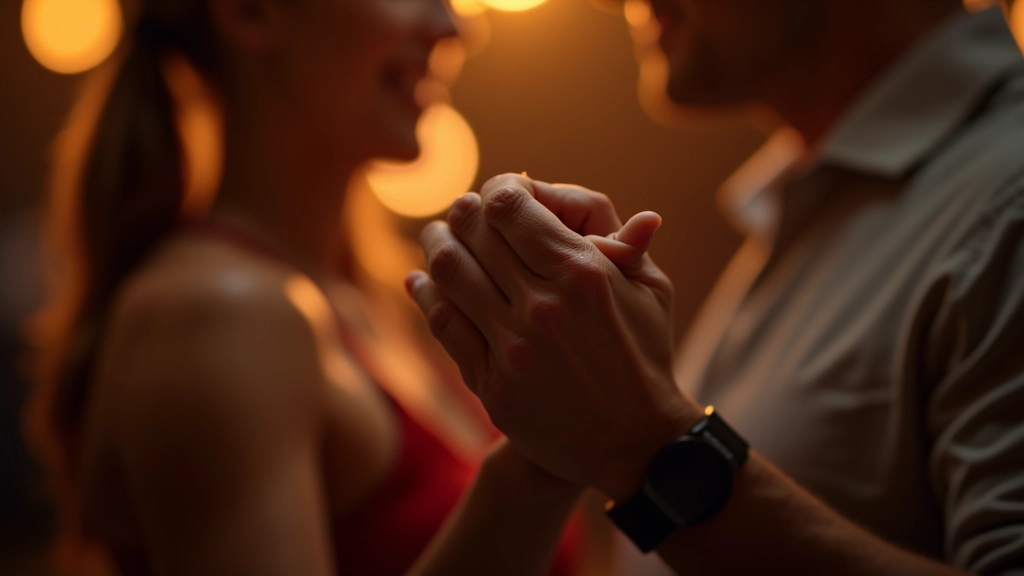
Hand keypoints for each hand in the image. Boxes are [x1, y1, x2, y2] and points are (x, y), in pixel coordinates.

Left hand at [407, 173, 701, 500]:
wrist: (633, 443)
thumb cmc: (645, 357)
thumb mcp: (652, 292)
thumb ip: (626, 244)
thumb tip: (630, 210)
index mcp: (583, 272)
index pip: (511, 205)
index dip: (498, 188)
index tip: (499, 193)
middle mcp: (543, 306)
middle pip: (474, 232)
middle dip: (463, 211)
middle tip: (462, 209)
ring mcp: (513, 347)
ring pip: (449, 272)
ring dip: (436, 244)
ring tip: (437, 236)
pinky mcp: (493, 383)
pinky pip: (443, 324)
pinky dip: (425, 294)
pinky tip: (420, 280)